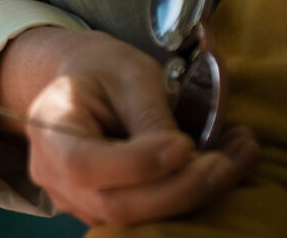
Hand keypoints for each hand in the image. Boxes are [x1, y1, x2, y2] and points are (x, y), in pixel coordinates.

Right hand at [6, 30, 257, 225]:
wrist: (83, 78)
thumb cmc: (103, 68)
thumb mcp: (127, 73)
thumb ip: (150, 116)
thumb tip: (185, 158)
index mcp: (49, 126)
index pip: (84, 164)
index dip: (137, 165)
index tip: (185, 145)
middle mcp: (53, 174)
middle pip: (115, 204)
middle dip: (178, 188)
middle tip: (226, 162)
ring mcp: (76, 200)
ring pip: (135, 218)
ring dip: (192, 195)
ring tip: (237, 157)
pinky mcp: (106, 211)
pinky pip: (146, 217)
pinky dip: (187, 196)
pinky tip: (222, 167)